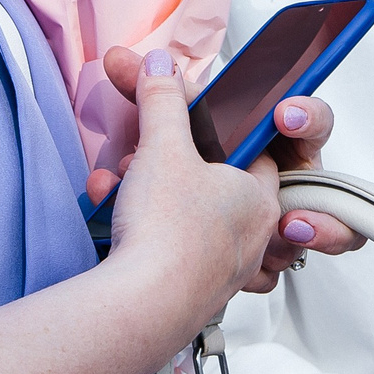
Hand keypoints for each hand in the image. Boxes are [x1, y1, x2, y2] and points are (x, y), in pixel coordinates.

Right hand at [81, 48, 357, 323]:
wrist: (142, 308)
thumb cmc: (167, 233)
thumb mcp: (163, 145)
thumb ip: (163, 99)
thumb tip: (161, 65)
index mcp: (259, 197)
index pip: (253, 152)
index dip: (218, 135)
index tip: (189, 128)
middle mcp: (250, 238)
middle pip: (211, 185)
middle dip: (166, 168)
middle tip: (139, 159)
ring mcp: (222, 271)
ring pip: (185, 220)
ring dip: (147, 199)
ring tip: (118, 188)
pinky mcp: (192, 296)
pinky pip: (169, 253)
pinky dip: (141, 234)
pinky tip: (114, 224)